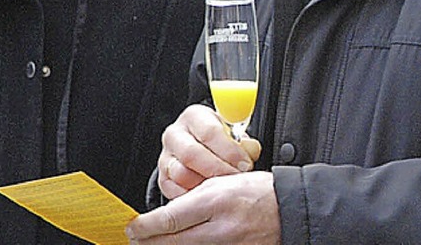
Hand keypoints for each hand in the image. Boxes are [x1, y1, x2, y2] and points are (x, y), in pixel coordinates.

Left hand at [127, 170, 279, 243]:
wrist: (288, 209)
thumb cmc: (257, 190)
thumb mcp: (221, 182)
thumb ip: (195, 198)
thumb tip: (169, 214)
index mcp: (215, 201)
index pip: (171, 219)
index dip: (147, 226)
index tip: (133, 227)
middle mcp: (220, 228)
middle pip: (174, 242)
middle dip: (150, 242)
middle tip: (135, 238)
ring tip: (152, 242)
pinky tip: (179, 244)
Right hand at [157, 104, 260, 199]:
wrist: (201, 148)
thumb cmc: (218, 140)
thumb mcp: (232, 133)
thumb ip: (243, 142)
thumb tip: (250, 150)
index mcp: (193, 116)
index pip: (209, 131)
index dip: (229, 150)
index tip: (245, 164)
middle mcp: (175, 134)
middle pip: (191, 154)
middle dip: (218, 170)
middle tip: (235, 179)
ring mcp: (166, 157)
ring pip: (182, 174)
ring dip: (205, 186)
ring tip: (224, 189)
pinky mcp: (163, 178)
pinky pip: (175, 192)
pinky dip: (193, 197)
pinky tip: (208, 196)